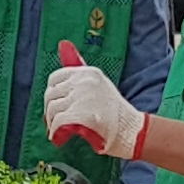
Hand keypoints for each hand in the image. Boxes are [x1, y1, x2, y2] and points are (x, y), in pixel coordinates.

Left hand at [43, 41, 148, 159]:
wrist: (133, 131)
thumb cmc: (115, 111)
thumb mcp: (98, 84)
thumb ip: (79, 68)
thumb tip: (63, 43)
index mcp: (88, 72)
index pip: (55, 78)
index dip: (52, 95)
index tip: (56, 107)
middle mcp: (85, 81)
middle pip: (51, 95)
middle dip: (50, 111)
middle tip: (56, 124)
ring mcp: (83, 97)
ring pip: (52, 110)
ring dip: (52, 124)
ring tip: (60, 132)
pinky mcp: (82, 115)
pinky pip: (57, 123)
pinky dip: (56, 133)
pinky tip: (61, 139)